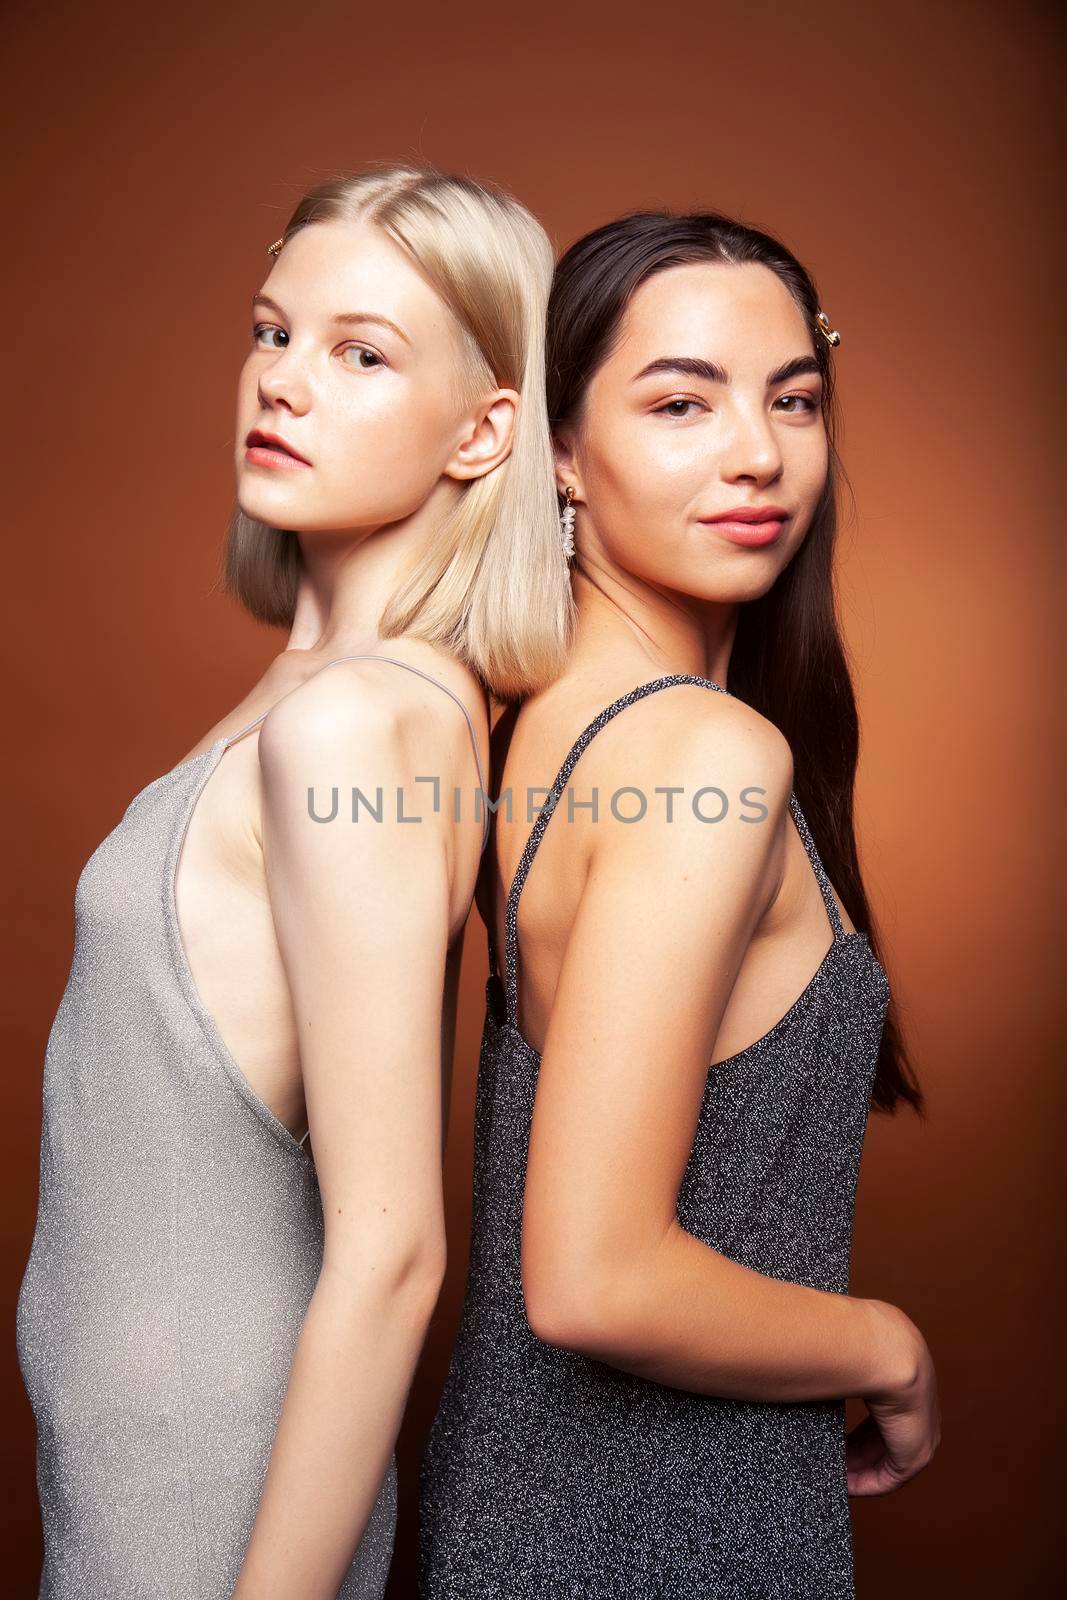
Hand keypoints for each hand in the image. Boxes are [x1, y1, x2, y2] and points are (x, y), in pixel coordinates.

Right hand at [847, 1301, 940, 1495]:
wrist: (886, 1351)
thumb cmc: (857, 1339)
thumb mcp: (849, 1348)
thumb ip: (836, 1359)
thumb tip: (804, 1353)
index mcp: (906, 1374)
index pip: (883, 1409)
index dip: (857, 1428)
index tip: (834, 1438)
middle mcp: (919, 1403)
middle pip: (884, 1436)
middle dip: (857, 1451)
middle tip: (830, 1461)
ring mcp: (923, 1429)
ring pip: (888, 1457)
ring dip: (860, 1468)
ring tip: (833, 1475)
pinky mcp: (917, 1453)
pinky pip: (890, 1476)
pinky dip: (867, 1482)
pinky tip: (843, 1484)